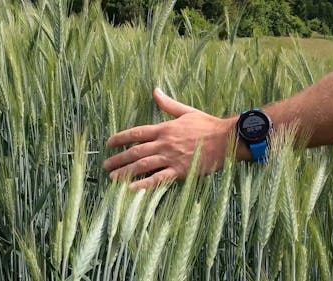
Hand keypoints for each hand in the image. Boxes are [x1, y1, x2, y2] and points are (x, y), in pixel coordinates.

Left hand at [104, 88, 237, 189]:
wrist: (227, 139)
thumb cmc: (208, 125)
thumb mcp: (186, 111)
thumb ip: (168, 104)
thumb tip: (155, 90)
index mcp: (164, 129)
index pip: (136, 133)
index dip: (120, 138)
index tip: (109, 143)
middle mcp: (164, 143)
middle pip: (135, 151)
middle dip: (118, 158)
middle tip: (106, 165)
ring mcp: (171, 157)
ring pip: (142, 165)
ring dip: (125, 171)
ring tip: (112, 177)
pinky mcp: (180, 171)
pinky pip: (158, 179)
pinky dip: (143, 184)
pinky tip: (130, 189)